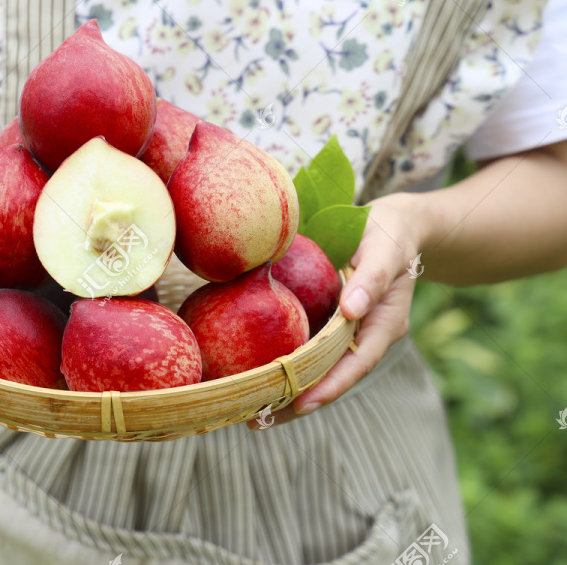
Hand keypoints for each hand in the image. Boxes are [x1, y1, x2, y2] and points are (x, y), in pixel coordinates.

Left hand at [249, 192, 420, 428]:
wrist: (395, 226)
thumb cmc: (391, 233)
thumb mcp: (386, 249)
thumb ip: (373, 278)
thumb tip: (352, 310)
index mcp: (384, 323)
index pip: (357, 364)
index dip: (330, 386)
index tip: (301, 405)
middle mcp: (366, 335)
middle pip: (334, 377)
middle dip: (300, 400)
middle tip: (258, 419)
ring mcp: (349, 333)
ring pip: (320, 369)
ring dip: (289, 390)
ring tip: (252, 409)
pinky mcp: (332, 325)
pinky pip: (311, 350)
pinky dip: (289, 365)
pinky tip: (259, 375)